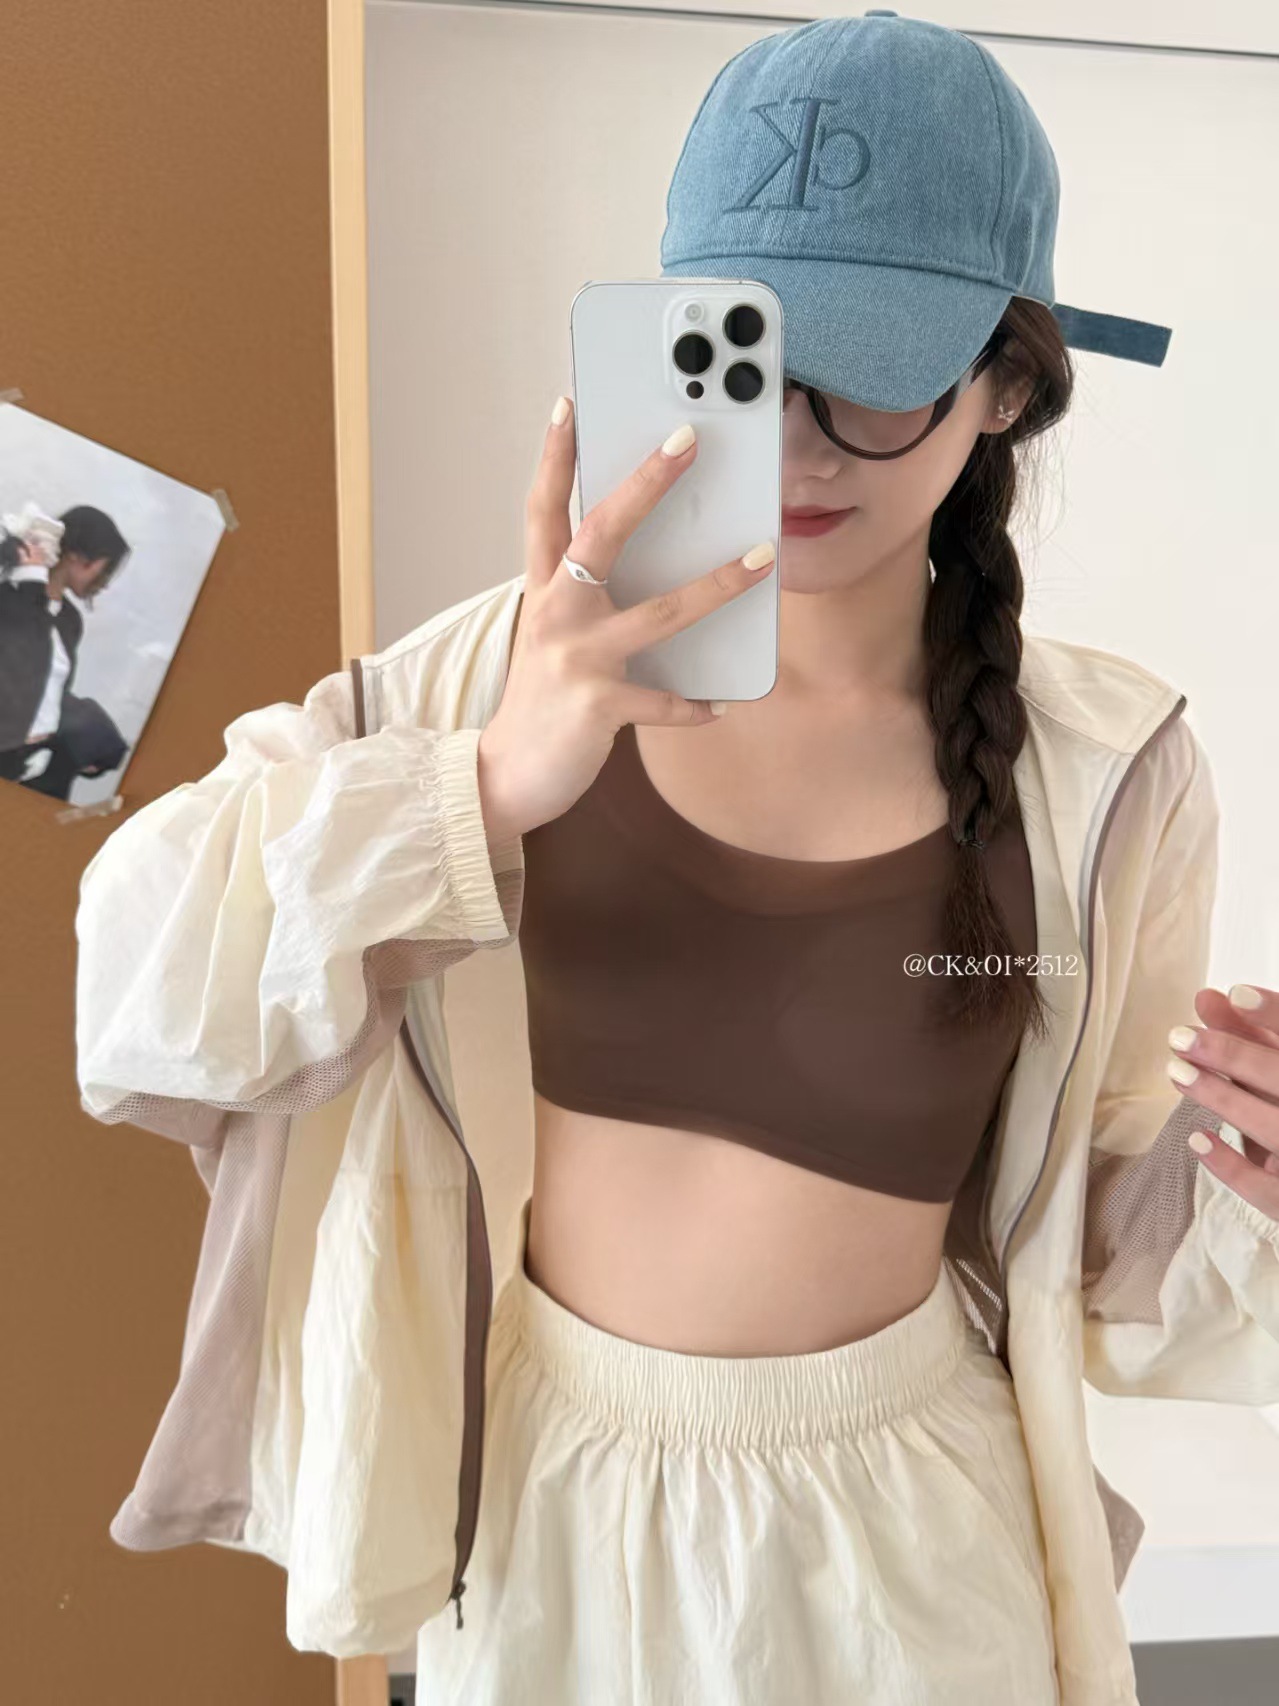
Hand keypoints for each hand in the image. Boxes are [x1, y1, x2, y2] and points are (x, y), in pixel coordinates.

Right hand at [477, 395, 776, 841]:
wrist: (507, 775)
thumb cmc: (543, 700)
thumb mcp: (555, 637)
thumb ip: (589, 599)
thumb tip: (656, 560)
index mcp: (545, 592)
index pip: (545, 510)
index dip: (555, 457)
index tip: (570, 404)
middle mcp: (555, 614)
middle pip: (600, 534)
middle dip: (645, 484)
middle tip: (686, 439)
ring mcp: (575, 659)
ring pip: (658, 613)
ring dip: (717, 585)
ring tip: (762, 560)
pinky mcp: (596, 706)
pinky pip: (660, 701)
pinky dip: (693, 705)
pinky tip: (721, 704)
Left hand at [1167, 983, 1278, 1220]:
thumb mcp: (1277, 1067)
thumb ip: (1255, 1036)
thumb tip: (1206, 999)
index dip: (1278, 1014)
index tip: (1236, 993)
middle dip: (1235, 1056)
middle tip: (1180, 1036)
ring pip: (1274, 1130)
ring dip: (1225, 1100)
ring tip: (1176, 1072)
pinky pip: (1266, 1191)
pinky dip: (1232, 1167)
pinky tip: (1197, 1139)